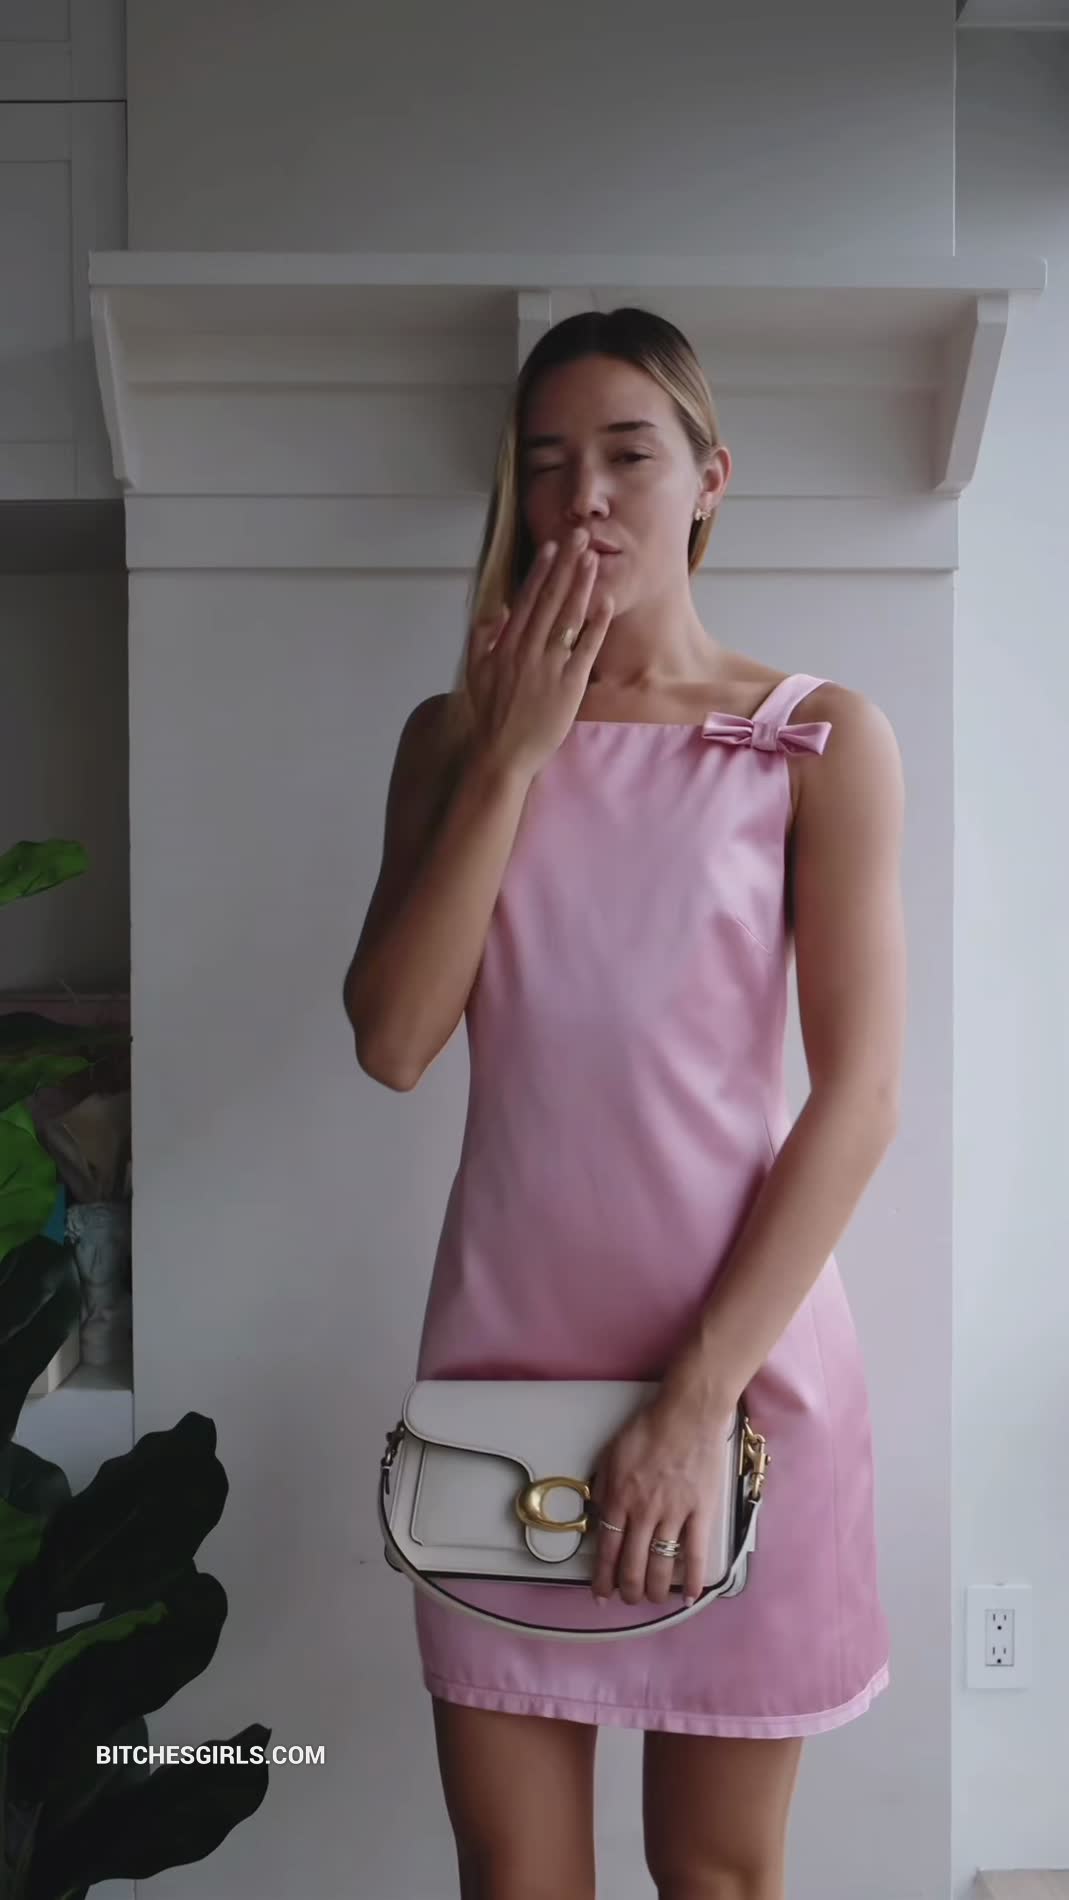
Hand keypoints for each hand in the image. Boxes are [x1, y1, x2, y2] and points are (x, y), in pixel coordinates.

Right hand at [465, 529, 613, 777]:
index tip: (552, 546)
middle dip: (566, 564)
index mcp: (506, 645)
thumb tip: (500, 611)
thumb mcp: (476, 671)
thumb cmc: (491, 715)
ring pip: (568, 617)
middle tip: (579, 536)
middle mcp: (528, 649)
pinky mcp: (569, 684)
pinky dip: (596, 624)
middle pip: (550, 599)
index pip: (527, 599)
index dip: (541, 570)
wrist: (502, 753)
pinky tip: (605, 602)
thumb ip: (484, 637)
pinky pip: (586, 648)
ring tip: (592, 558)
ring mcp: (550, 665)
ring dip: (581, 585)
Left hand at [589, 1387, 734, 1607]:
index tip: (602, 1594)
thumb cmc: (649, 1428)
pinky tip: (690, 1596)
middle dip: (628, 1590)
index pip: (607, 1549)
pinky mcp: (701, 1513)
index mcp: (620, 1498)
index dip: (603, 1578)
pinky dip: (693, 1580)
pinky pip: (696, 1554)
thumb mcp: (611, 1454)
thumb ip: (603, 1486)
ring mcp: (674, 1514)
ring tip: (652, 1599)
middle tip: (628, 1599)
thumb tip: (598, 1514)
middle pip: (633, 1565)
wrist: (688, 1413)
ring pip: (661, 1566)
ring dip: (655, 1591)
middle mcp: (644, 1512)